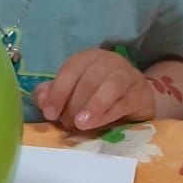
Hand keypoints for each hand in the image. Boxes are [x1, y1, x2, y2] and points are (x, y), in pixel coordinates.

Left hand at [35, 49, 154, 131]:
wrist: (133, 104)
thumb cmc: (95, 99)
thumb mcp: (70, 96)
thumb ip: (51, 95)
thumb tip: (40, 99)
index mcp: (88, 58)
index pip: (71, 69)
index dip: (58, 91)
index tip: (50, 113)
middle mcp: (109, 61)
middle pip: (90, 78)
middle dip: (75, 103)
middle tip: (67, 124)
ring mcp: (128, 75)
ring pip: (111, 85)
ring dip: (94, 105)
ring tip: (81, 124)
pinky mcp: (141, 93)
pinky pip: (125, 101)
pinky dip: (110, 113)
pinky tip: (98, 124)